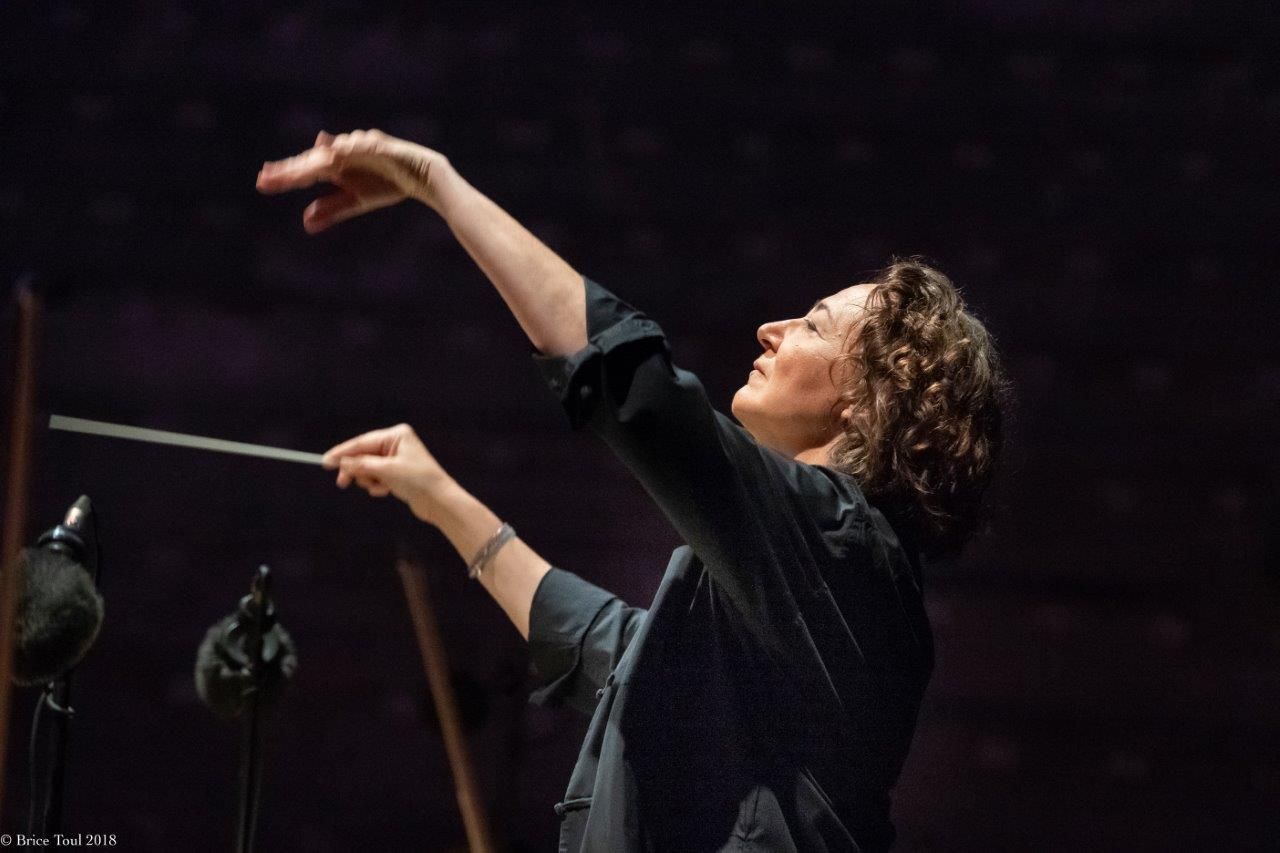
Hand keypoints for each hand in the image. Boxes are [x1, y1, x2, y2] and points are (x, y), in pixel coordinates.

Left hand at [256, 129, 453, 232]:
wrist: (420, 176)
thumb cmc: (385, 184)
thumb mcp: (355, 200)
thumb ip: (331, 209)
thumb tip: (305, 223)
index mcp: (334, 165)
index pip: (304, 171)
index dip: (284, 176)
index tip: (262, 183)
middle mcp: (342, 152)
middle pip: (313, 160)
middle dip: (292, 168)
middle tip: (268, 176)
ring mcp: (361, 146)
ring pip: (335, 150)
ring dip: (316, 156)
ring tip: (297, 164)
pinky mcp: (382, 145)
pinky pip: (364, 145)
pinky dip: (350, 147)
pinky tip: (335, 150)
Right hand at [322, 423, 457, 524]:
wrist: (440, 502)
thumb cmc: (419, 481)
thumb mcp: (386, 471)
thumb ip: (362, 465)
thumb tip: (342, 462)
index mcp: (396, 435)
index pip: (362, 442)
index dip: (342, 452)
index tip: (325, 461)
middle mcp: (396, 444)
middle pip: (363, 455)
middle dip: (356, 470)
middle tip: (343, 483)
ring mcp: (397, 459)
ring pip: (368, 468)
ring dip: (369, 480)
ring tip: (379, 487)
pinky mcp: (398, 475)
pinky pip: (377, 478)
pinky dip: (377, 486)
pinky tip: (386, 491)